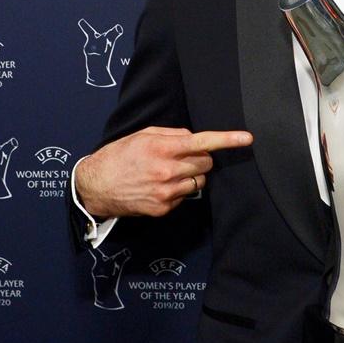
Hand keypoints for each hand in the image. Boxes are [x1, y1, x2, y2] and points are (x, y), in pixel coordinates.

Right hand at [75, 126, 251, 217]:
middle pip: (206, 163)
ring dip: (191, 175)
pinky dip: (179, 190)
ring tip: (167, 172)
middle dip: (201, 158)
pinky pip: (185, 196)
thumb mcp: (142, 136)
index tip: (247, 138)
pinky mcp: (164, 208)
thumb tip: (193, 138)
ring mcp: (166, 192)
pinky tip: (160, 186)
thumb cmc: (119, 156)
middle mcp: (167, 171)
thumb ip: (171, 134)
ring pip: (199, 181)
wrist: (96, 187)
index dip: (227, 139)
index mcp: (162, 149)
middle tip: (182, 157)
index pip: (202, 142)